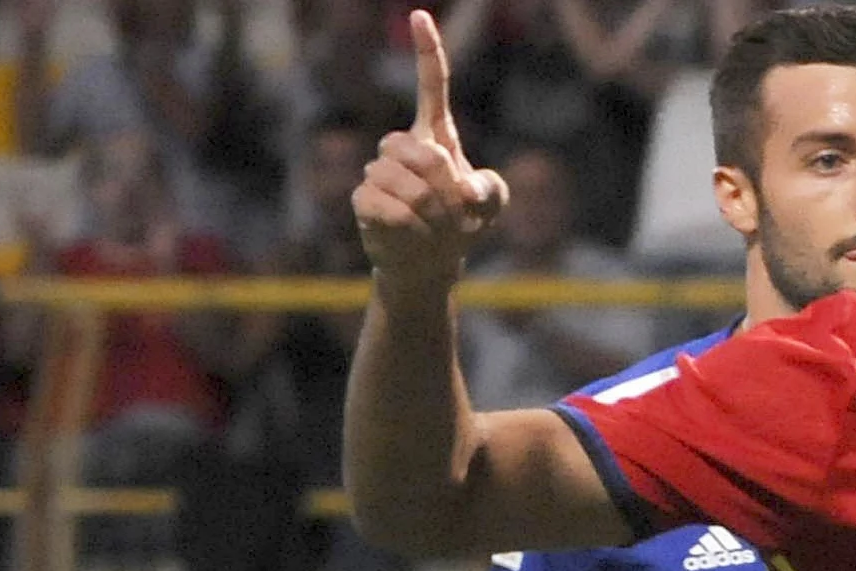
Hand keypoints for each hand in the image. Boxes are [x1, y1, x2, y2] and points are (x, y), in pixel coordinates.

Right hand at [353, 10, 507, 288]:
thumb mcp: (490, 206)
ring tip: (436, 226)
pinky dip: (410, 227)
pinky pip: (386, 206)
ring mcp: (379, 171)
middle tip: (453, 209)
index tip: (420, 16)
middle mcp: (402, 146)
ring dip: (428, 211)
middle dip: (438, 182)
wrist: (430, 261)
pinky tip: (415, 234)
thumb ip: (491, 190)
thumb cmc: (460, 224)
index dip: (427, 53)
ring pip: (399, 180)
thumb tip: (465, 190)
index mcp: (436, 136)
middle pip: (415, 148)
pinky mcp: (364, 199)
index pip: (432, 86)